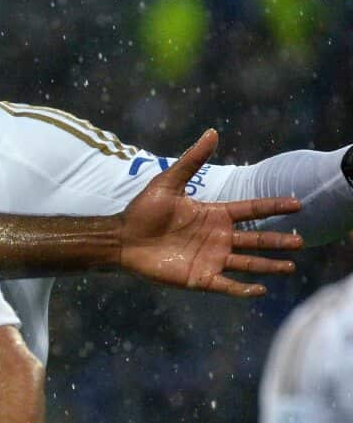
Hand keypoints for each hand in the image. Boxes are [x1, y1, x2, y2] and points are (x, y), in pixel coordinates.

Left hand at [117, 129, 302, 296]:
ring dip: (269, 265)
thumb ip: (192, 160)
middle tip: (300, 241)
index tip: (297, 204)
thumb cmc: (143, 210)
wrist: (122, 238)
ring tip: (291, 267)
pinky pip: (226, 286)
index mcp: (214, 214)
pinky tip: (259, 290)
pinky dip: (243, 290)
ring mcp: (210, 258)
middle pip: (256, 238)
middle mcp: (217, 237)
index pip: (251, 210)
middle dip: (278, 240)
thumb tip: (212, 132)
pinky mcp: (198, 277)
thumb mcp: (169, 182)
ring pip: (247, 263)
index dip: (273, 207)